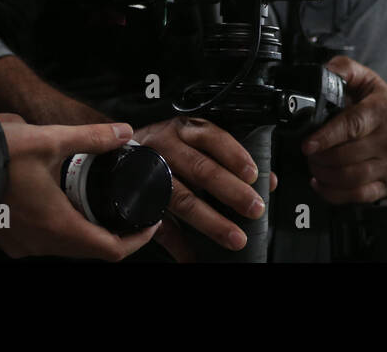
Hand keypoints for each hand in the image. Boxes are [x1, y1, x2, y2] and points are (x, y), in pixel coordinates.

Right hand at [0, 113, 160, 259]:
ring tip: (100, 200)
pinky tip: (62, 199)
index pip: (110, 251)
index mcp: (56, 226)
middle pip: (90, 250)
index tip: (149, 223)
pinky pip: (43, 240)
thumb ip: (91, 138)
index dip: (137, 239)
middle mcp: (39, 243)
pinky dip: (62, 225)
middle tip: (129, 208)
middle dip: (114, 232)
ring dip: (86, 228)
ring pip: (65, 246)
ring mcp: (19, 243)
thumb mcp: (49, 140)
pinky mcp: (5, 237)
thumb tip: (122, 132)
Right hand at [133, 116, 277, 260]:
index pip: (213, 138)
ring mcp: (152, 175)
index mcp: (185, 130)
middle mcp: (167, 149)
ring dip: (211, 222)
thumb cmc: (170, 146)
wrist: (118, 150)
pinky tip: (194, 256)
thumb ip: (232, 159)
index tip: (253, 175)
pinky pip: (160, 224)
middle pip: (201, 170)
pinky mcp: (141, 202)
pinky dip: (179, 244)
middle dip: (230, 192)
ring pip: (183, 199)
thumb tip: (268, 182)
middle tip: (254, 209)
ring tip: (234, 238)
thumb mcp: (198, 140)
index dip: (234, 156)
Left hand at [301, 56, 386, 203]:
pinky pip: (357, 196)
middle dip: (319, 157)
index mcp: (382, 111)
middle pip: (346, 156)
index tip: (308, 143)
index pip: (352, 125)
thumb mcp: (371, 81)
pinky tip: (322, 183)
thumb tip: (324, 71)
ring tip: (315, 165)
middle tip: (308, 152)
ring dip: (324, 174)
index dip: (327, 136)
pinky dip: (333, 193)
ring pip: (350, 178)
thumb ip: (345, 69)